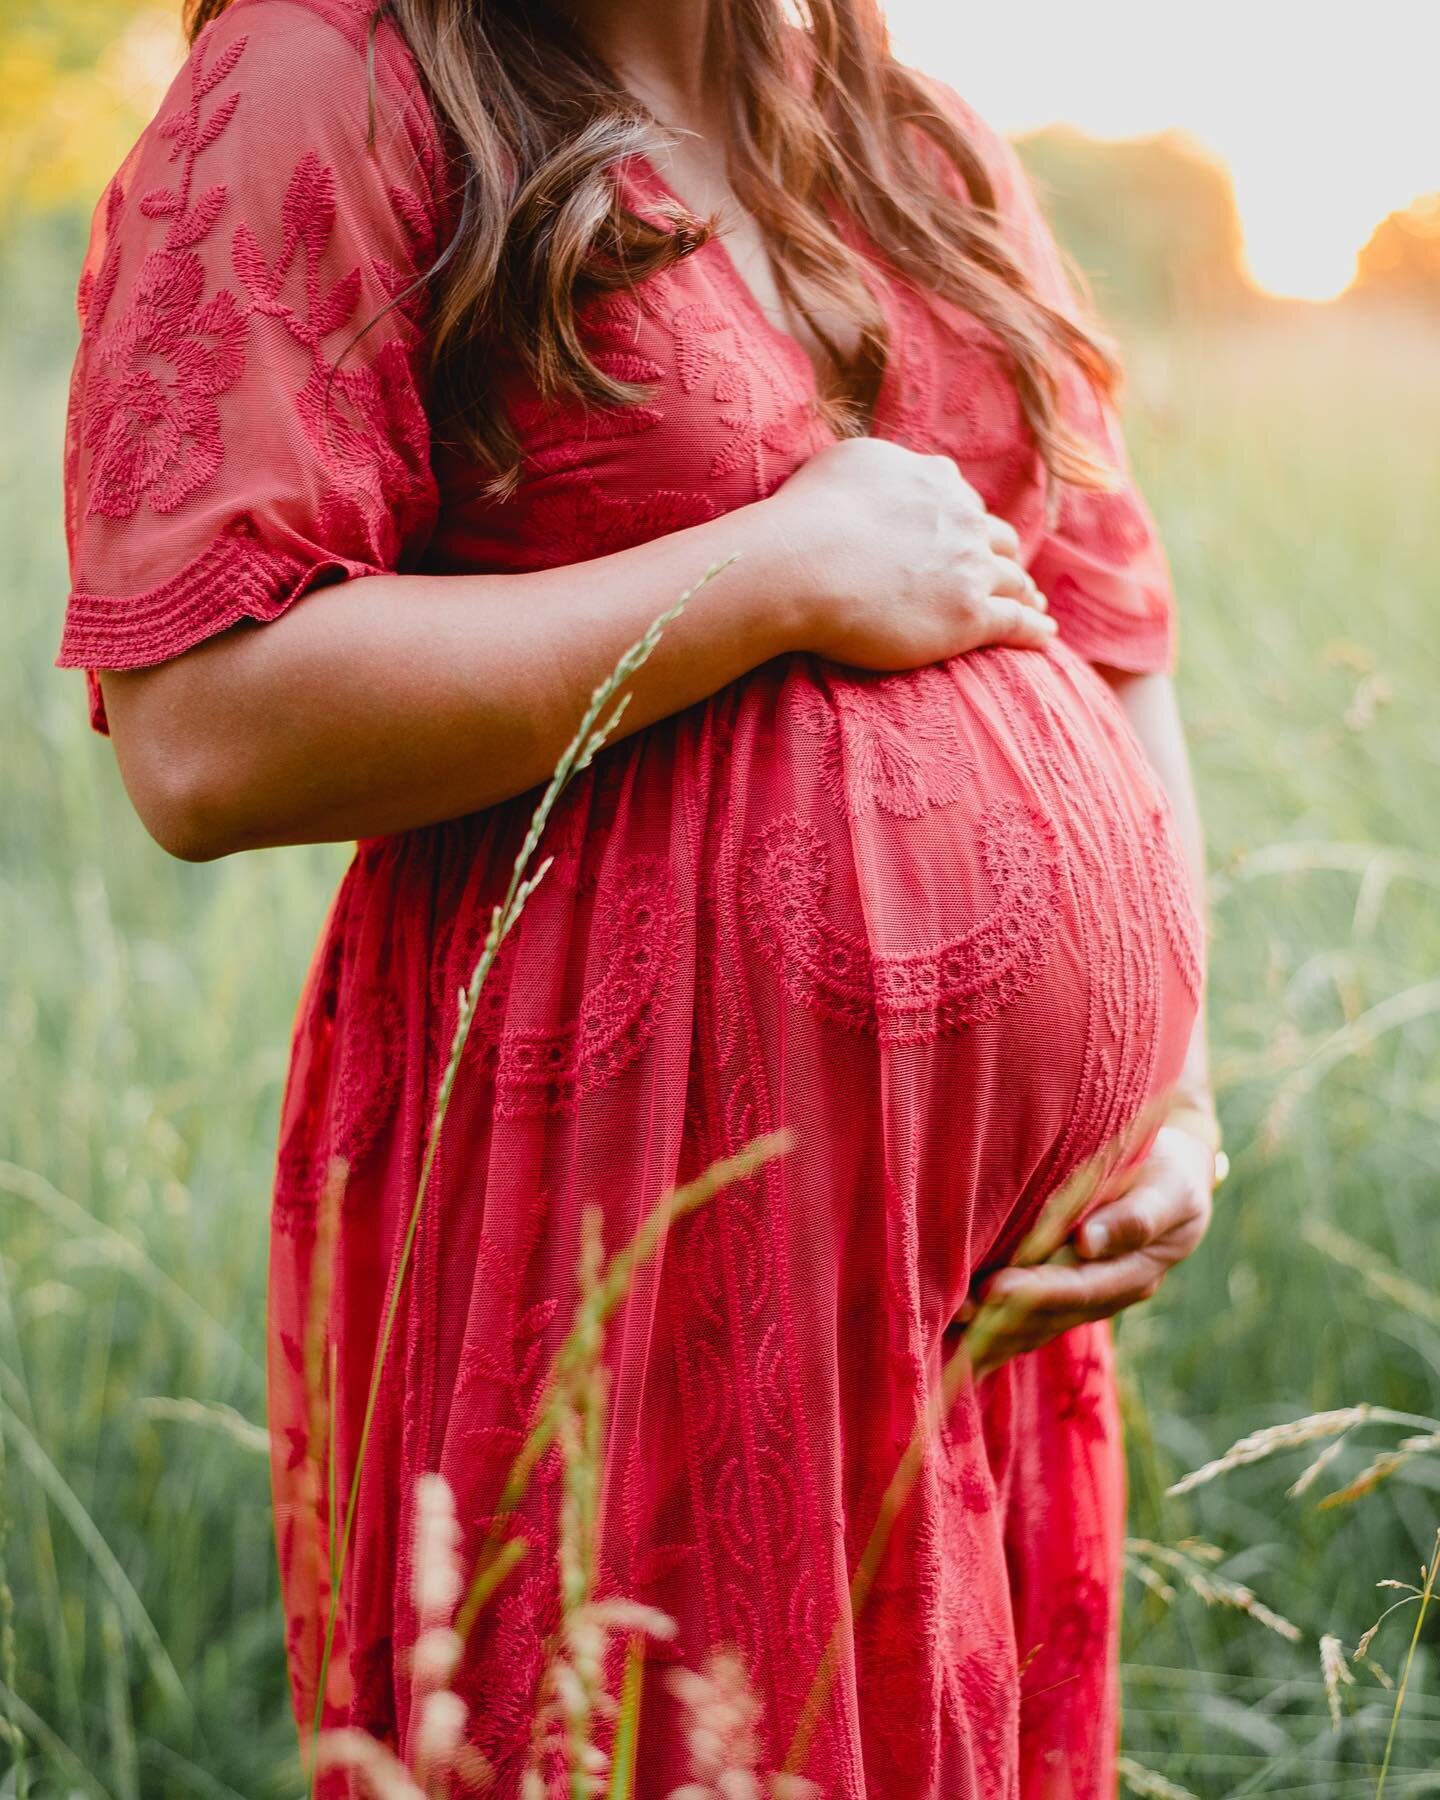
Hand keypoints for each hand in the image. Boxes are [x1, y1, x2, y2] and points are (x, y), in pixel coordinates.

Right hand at [766, 436, 1056, 669]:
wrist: (803, 565)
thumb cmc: (809, 513)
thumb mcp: (849, 459)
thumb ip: (887, 463)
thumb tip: (899, 468)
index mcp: (936, 481)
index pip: (963, 502)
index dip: (967, 522)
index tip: (968, 537)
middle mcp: (963, 519)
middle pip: (998, 540)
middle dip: (1003, 555)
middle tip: (1008, 573)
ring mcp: (971, 568)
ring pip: (1013, 581)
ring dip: (1025, 592)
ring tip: (1032, 606)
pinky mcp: (970, 616)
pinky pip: (1016, 623)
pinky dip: (1035, 630)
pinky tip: (1046, 637)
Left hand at [956, 1112, 1217, 1381]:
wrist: (1170, 1179)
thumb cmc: (1167, 1170)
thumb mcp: (1167, 1187)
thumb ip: (1135, 1217)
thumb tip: (1088, 1244)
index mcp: (1139, 1269)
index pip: (1084, 1288)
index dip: (1040, 1291)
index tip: (997, 1288)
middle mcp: (1112, 1294)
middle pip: (1055, 1315)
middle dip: (1005, 1317)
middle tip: (959, 1312)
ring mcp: (1091, 1299)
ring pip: (1040, 1327)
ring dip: (995, 1333)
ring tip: (950, 1329)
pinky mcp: (1069, 1295)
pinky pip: (1033, 1323)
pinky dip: (998, 1334)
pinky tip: (963, 1345)